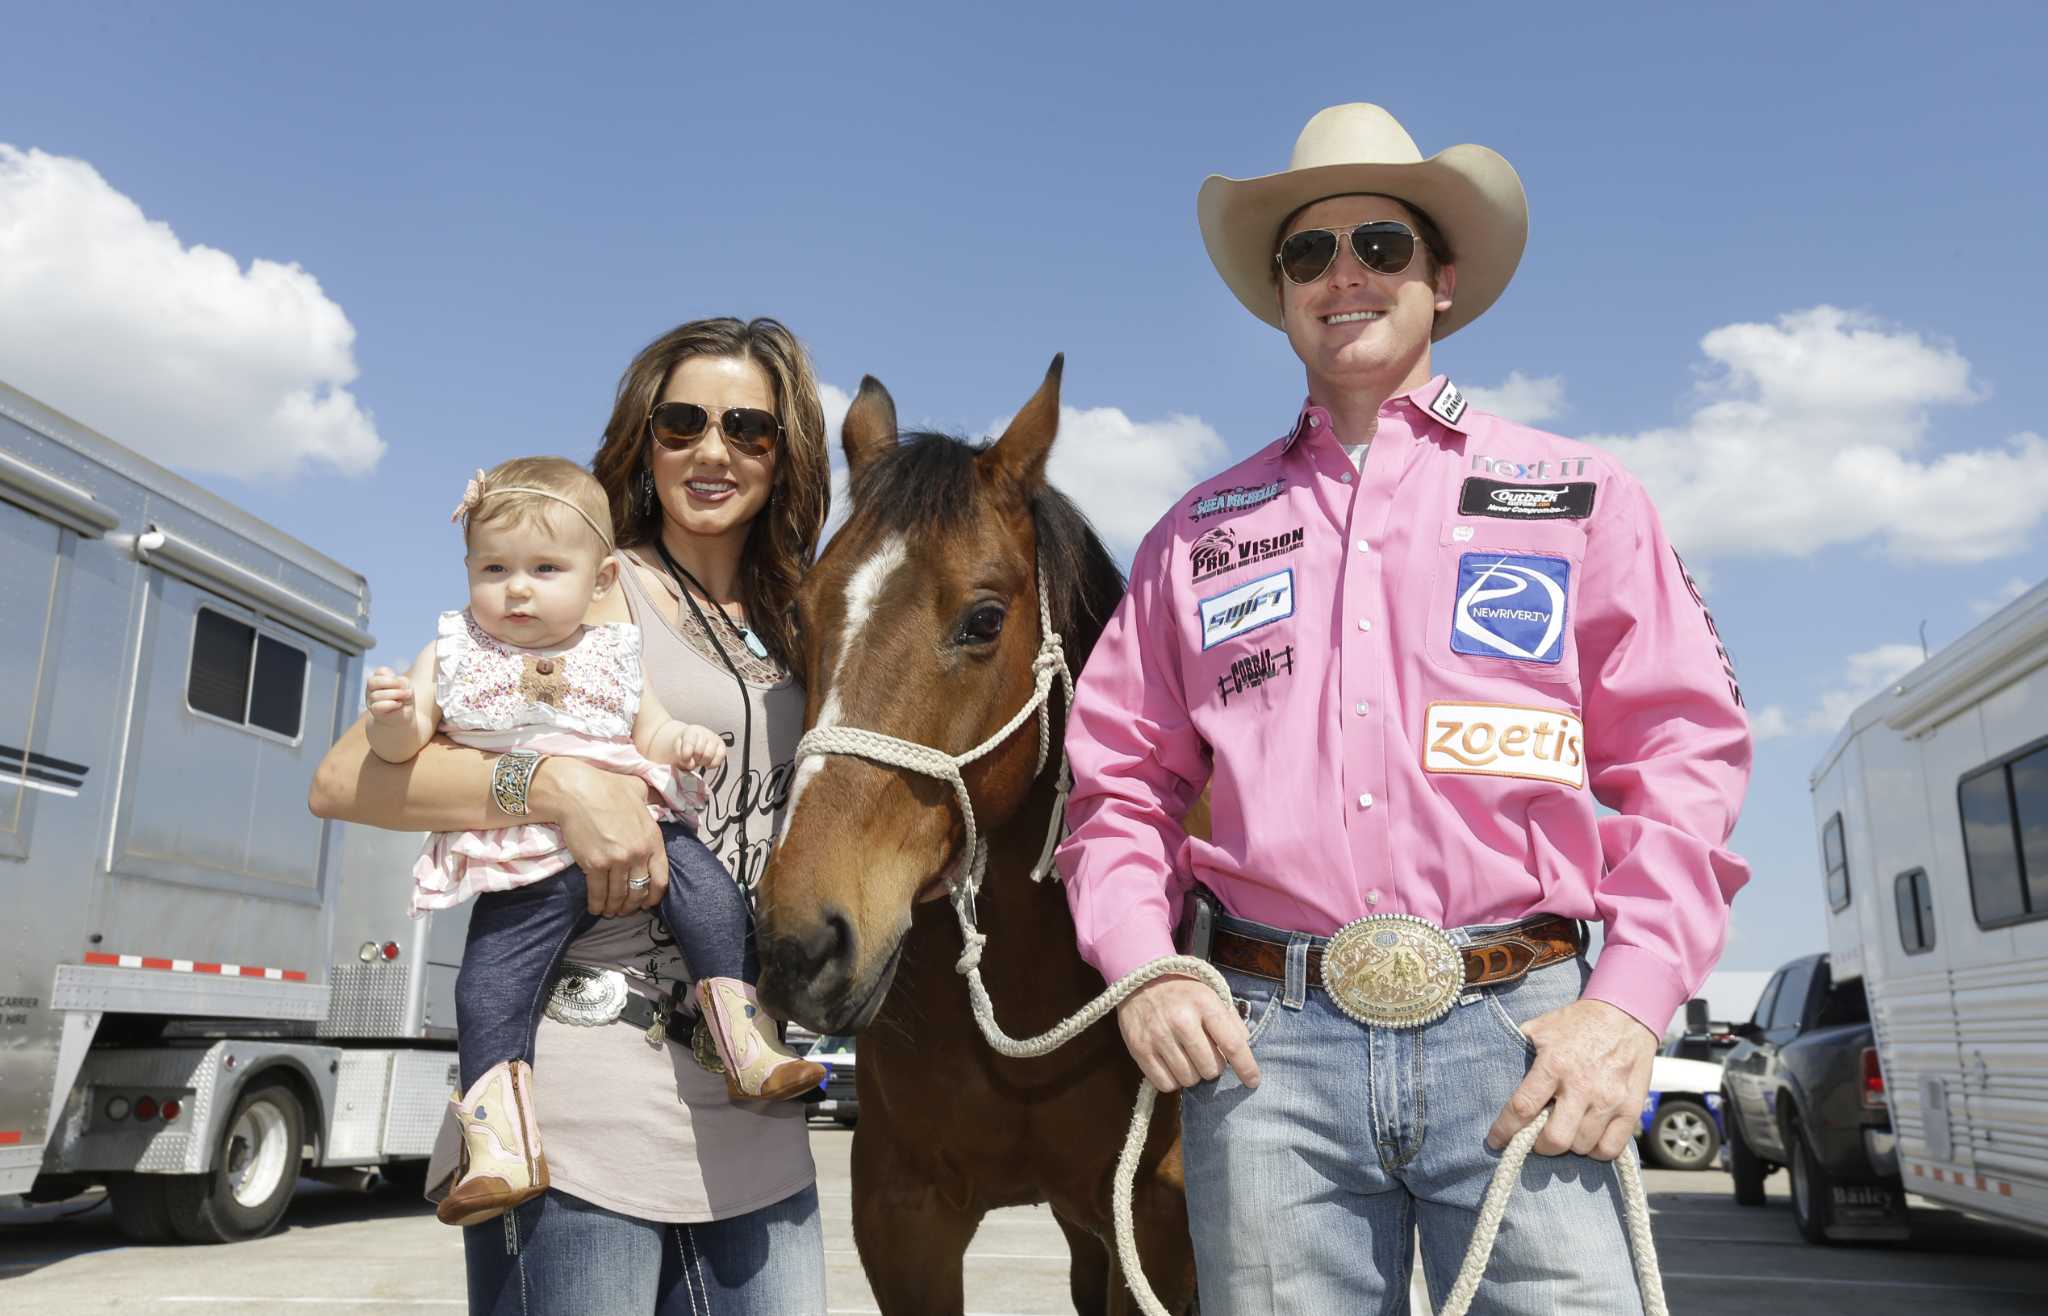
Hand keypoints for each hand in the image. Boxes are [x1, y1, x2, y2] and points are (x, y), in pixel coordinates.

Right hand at [365, 667, 414, 720]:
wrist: (404, 717)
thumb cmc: (404, 699)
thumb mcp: (406, 686)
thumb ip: (401, 682)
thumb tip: (396, 685)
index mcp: (378, 681)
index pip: (380, 672)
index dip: (392, 676)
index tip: (402, 683)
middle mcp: (370, 690)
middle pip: (373, 682)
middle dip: (391, 684)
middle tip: (405, 690)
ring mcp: (371, 701)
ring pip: (376, 695)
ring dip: (395, 695)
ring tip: (404, 699)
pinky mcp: (374, 712)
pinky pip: (378, 706)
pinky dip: (391, 704)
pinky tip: (398, 705)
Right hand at [530, 757, 667, 917]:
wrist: (577, 792)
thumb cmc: (607, 787)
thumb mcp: (639, 790)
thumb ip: (650, 802)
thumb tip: (654, 801)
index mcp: (652, 839)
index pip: (660, 878)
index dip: (654, 896)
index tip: (647, 902)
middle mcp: (638, 853)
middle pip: (639, 890)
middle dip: (632, 905)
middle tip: (625, 909)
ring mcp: (617, 861)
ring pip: (619, 895)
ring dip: (614, 907)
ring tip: (610, 911)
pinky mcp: (595, 865)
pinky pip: (598, 893)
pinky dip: (597, 904)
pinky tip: (595, 908)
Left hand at [672, 724, 727, 773]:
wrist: (691, 741)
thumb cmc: (683, 746)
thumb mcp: (677, 749)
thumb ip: (681, 757)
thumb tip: (691, 764)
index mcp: (691, 731)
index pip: (689, 744)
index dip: (685, 755)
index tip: (684, 759)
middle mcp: (705, 733)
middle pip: (699, 752)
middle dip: (694, 759)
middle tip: (692, 758)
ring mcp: (715, 739)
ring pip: (709, 756)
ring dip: (702, 762)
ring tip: (699, 760)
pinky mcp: (722, 747)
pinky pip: (718, 760)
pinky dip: (711, 765)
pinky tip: (706, 763)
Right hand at [1116, 975, 1259, 1093]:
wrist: (1139, 981)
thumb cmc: (1183, 991)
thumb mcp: (1211, 994)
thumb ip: (1231, 1021)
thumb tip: (1244, 1048)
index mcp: (1204, 1004)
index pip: (1232, 1044)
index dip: (1246, 1068)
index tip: (1253, 1081)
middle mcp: (1182, 1020)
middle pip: (1210, 1068)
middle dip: (1214, 1067)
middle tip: (1206, 1054)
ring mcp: (1158, 1036)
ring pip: (1189, 1079)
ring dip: (1193, 1074)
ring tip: (1187, 1057)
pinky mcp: (1139, 1049)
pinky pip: (1166, 1084)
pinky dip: (1173, 1080)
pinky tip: (1172, 1064)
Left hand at [1486, 998, 1655, 1159]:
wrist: (1626, 1013)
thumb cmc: (1579, 1022)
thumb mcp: (1542, 1027)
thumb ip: (1520, 1049)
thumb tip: (1497, 1069)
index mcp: (1554, 1064)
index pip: (1523, 1108)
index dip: (1505, 1130)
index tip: (1496, 1140)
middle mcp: (1582, 1086)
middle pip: (1555, 1139)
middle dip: (1540, 1145)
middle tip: (1537, 1138)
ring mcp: (1609, 1099)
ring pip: (1582, 1147)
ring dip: (1569, 1145)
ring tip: (1565, 1131)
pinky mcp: (1631, 1108)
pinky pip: (1611, 1148)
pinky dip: (1596, 1150)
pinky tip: (1589, 1137)